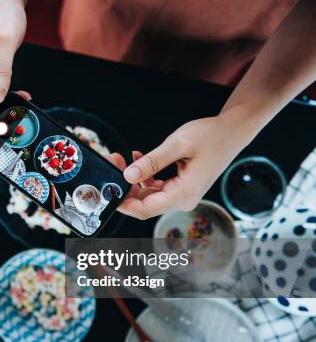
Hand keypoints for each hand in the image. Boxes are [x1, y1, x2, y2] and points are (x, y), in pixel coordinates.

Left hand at [106, 113, 250, 219]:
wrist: (232, 132)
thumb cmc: (212, 136)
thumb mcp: (178, 144)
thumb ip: (152, 162)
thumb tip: (128, 175)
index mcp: (183, 194)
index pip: (145, 210)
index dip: (123, 203)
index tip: (108, 190)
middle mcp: (182, 199)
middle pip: (143, 203)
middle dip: (124, 186)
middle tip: (113, 163)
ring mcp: (180, 194)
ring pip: (146, 194)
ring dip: (131, 178)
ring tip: (121, 158)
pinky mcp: (179, 187)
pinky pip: (154, 186)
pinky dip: (143, 174)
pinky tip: (138, 158)